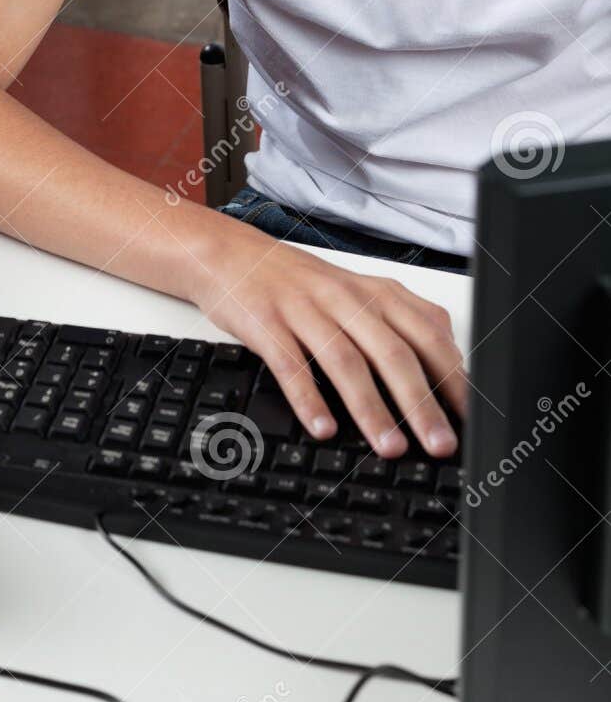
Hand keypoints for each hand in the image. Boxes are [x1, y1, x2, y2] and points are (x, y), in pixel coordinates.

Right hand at [196, 226, 465, 457]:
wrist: (232, 254)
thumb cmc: (300, 284)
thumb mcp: (360, 294)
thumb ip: (404, 324)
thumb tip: (450, 372)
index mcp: (377, 292)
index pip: (428, 336)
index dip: (453, 378)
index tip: (470, 420)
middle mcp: (345, 298)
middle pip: (393, 352)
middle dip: (420, 403)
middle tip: (440, 444)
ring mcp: (305, 309)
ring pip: (346, 360)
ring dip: (371, 408)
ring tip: (389, 447)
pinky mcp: (266, 322)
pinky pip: (291, 363)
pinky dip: (309, 398)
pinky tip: (322, 428)